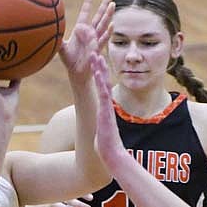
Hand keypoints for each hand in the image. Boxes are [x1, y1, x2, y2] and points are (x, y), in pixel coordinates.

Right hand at [48, 194, 93, 206]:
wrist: (44, 197)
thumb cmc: (60, 193)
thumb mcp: (66, 191)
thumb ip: (77, 192)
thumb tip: (91, 196)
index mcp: (62, 188)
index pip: (74, 190)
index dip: (83, 194)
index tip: (91, 198)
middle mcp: (57, 195)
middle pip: (70, 200)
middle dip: (80, 205)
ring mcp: (53, 203)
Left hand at [59, 0, 114, 80]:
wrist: (77, 72)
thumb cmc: (69, 59)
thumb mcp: (61, 48)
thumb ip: (57, 39)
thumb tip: (49, 31)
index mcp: (81, 29)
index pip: (85, 12)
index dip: (88, 3)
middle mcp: (90, 32)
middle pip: (99, 15)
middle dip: (104, 4)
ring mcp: (95, 39)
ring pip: (103, 24)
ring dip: (108, 15)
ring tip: (113, 5)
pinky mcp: (97, 47)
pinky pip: (103, 39)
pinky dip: (108, 32)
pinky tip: (112, 25)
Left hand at [91, 51, 124, 165]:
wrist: (110, 154)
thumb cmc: (105, 145)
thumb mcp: (102, 130)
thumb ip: (103, 124)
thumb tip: (101, 125)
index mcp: (105, 108)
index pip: (104, 87)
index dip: (101, 74)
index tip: (98, 62)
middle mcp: (107, 105)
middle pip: (105, 81)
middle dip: (100, 66)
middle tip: (96, 51)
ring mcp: (107, 107)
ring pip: (104, 84)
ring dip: (100, 69)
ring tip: (96, 54)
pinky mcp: (106, 111)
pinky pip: (103, 93)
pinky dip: (101, 82)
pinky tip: (98, 71)